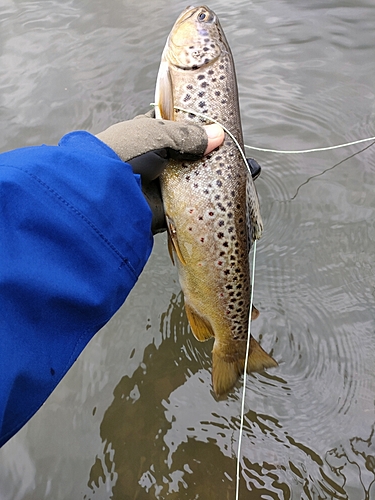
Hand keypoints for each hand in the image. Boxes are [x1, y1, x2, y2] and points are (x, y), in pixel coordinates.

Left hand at [96, 111, 223, 232]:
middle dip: (204, 154)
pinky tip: (219, 191)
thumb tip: (217, 135)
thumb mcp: (155, 133)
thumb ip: (186, 134)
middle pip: (186, 155)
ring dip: (205, 176)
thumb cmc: (120, 156)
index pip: (173, 127)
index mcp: (145, 137)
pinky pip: (190, 202)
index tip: (215, 125)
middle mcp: (153, 160)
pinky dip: (202, 198)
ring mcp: (160, 184)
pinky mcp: (167, 207)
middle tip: (226, 148)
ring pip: (190, 178)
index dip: (193, 126)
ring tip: (229, 168)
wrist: (104, 195)